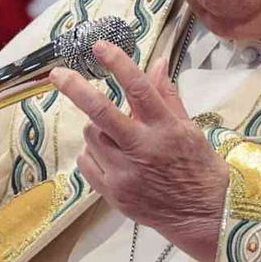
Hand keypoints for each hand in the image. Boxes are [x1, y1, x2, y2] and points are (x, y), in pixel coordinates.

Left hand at [50, 40, 230, 261]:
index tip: (99, 46)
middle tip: (58, 75)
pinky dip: (93, 153)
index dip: (118, 64)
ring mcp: (125, 174)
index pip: (139, 89)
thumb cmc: (198, 167)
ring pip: (91, 136)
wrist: (202, 215)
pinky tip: (111, 156)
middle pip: (100, 112)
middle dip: (75, 89)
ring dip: (97, 128)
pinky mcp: (113, 194)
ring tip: (116, 136)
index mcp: (166, 129)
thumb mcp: (189, 128)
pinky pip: (86, 161)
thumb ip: (167, 96)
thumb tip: (157, 62)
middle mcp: (143, 149)